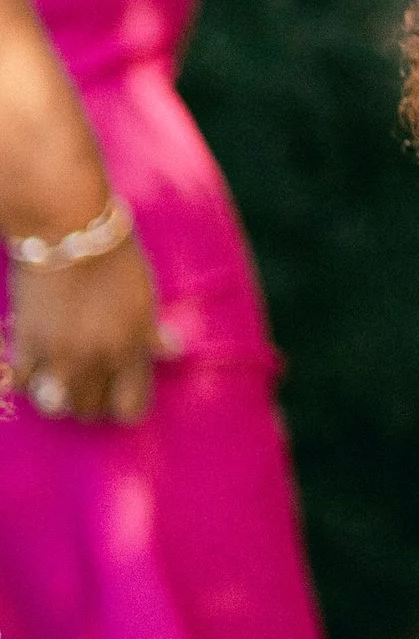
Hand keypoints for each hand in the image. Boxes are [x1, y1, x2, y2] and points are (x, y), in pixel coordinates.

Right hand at [9, 224, 164, 424]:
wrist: (67, 228)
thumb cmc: (114, 255)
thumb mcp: (144, 294)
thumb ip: (152, 330)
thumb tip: (174, 351)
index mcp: (133, 347)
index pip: (131, 408)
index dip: (126, 404)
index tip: (121, 393)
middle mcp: (97, 359)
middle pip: (91, 410)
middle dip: (93, 401)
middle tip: (93, 383)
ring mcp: (60, 355)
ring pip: (58, 405)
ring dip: (62, 396)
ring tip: (64, 378)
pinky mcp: (27, 344)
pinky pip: (25, 383)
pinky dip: (29, 380)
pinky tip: (37, 366)